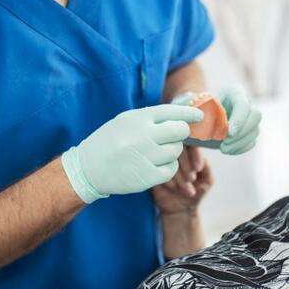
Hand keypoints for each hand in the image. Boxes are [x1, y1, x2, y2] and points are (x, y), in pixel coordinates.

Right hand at [61, 104, 202, 202]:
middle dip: (181, 133)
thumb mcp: (125, 121)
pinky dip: (168, 167)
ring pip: (176, 151)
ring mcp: (145, 157)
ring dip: (172, 151)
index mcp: (137, 119)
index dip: (189, 114)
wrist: (88, 168)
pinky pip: (171, 170)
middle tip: (175, 136)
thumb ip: (150, 117)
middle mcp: (142, 136)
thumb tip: (180, 117)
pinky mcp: (146, 176)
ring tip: (156, 152)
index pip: (171, 112)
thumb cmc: (109, 141)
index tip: (199, 116)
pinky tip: (156, 165)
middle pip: (179, 131)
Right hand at [152, 147, 213, 214]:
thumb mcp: (208, 180)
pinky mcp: (154, 170)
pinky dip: (167, 178)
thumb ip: (207, 166)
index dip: (195, 154)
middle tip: (192, 179)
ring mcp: (164, 161)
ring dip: (178, 175)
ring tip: (186, 189)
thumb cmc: (197, 191)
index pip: (191, 143)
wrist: (181, 209)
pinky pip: (158, 169)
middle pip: (178, 149)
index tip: (198, 169)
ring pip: (168, 159)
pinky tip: (173, 188)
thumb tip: (201, 157)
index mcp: (190, 153)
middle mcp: (176, 154)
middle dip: (186, 165)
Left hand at [172, 86, 261, 154]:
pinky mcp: (248, 131)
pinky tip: (228, 150)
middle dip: (242, 133)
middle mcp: (245, 103)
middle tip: (225, 144)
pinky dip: (241, 148)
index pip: (243, 104)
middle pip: (255, 116)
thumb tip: (194, 115)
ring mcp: (249, 118)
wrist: (197, 119)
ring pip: (255, 130)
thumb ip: (192, 109)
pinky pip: (252, 141)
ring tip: (224, 149)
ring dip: (241, 143)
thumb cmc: (193, 111)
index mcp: (234, 92)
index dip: (239, 119)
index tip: (229, 133)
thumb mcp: (191, 108)